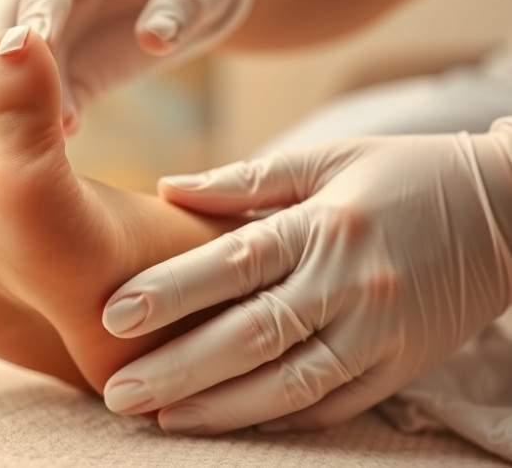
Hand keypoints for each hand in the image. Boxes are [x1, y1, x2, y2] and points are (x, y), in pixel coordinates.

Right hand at [0, 0, 254, 131]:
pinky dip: (9, 113)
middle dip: (2, 52)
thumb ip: (179, 8)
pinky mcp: (34, 65)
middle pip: (2, 12)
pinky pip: (10, 88)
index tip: (39, 42)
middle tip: (7, 92)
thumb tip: (156, 39)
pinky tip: (25, 144)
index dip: (41, 9)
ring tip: (11, 127)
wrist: (176, 7)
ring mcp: (28, 23)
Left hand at [100, 120, 511, 433]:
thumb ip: (245, 182)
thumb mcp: (328, 159)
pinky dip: (280, 419)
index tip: (114, 312)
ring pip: (290, 383)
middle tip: (117, 392)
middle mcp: (351, 284)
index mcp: (326, 225)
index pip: (235, 263)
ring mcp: (379, 333)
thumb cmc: (403, 174)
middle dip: (178, 368)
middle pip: (252, 335)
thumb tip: (167, 189)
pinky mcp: (400, 368)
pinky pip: (334, 405)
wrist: (511, 211)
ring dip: (220, 408)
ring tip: (161, 420)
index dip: (172, 290)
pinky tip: (229, 427)